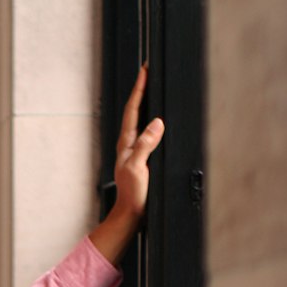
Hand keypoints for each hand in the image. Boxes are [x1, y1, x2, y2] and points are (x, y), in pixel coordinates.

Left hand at [89, 64, 165, 263]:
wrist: (130, 216)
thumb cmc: (132, 196)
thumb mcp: (138, 169)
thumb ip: (146, 145)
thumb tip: (156, 123)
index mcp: (126, 143)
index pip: (133, 110)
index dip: (139, 89)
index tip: (145, 70)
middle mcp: (129, 145)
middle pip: (136, 111)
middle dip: (143, 91)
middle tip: (150, 71)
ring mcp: (135, 152)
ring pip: (142, 121)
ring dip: (148, 104)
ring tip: (155, 88)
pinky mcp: (142, 160)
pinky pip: (148, 134)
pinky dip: (154, 122)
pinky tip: (160, 120)